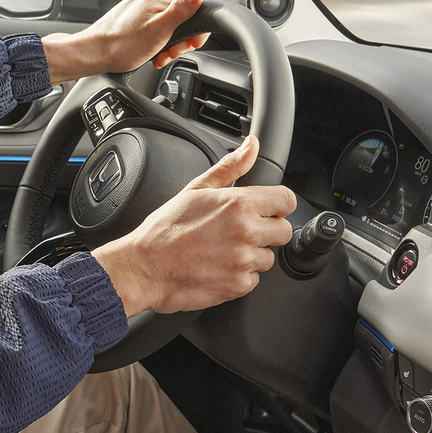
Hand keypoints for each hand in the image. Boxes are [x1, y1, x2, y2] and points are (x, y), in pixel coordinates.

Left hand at [42, 0, 208, 83]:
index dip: (198, 27)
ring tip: (161, 54)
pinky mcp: (142, 13)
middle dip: (184, 38)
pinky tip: (155, 52)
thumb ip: (182, 10)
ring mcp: (148, 2)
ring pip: (176, 22)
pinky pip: (162, 25)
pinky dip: (162, 40)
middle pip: (188, 14)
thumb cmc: (122, 44)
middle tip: (172, 51)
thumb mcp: (159, 29)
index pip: (199, 2)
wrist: (95, 52)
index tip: (191, 43)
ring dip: (173, 42)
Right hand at [91, 136, 296, 316]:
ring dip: (252, 255)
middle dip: (268, 230)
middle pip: (284, 231)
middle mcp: (246, 232)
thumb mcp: (195, 189)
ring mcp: (243, 261)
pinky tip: (218, 267)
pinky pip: (253, 279)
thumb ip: (230, 166)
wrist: (144, 268)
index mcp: (239, 204)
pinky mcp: (238, 286)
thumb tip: (251, 146)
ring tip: (223, 250)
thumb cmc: (164, 230)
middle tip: (240, 231)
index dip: (277, 204)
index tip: (267, 210)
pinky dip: (239, 275)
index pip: (287, 200)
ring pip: (269, 257)